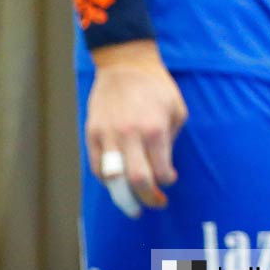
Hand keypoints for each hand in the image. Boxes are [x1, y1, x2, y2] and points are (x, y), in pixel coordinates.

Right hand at [86, 40, 186, 213]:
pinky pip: (98, 167)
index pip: (160, 171)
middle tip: (153, 204)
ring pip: (113, 180)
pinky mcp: (92, 134)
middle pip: (136, 182)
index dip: (166, 182)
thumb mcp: (176, 109)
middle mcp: (130, 136)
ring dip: (123, 197)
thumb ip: (171, 139)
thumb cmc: (156, 87)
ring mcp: (108, 136)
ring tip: (132, 204)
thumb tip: (164, 165)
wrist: (125, 65)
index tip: (169, 181)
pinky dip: (108, 180)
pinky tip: (117, 183)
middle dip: (147, 199)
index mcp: (154, 129)